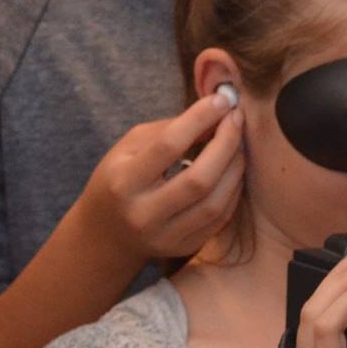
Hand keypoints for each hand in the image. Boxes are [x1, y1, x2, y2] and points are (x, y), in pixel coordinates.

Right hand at [79, 89, 243, 261]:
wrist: (107, 233)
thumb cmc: (119, 178)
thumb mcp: (130, 147)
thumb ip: (170, 129)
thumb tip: (216, 114)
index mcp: (124, 182)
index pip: (168, 146)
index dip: (199, 119)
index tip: (221, 100)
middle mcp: (144, 214)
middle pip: (199, 179)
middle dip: (226, 144)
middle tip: (237, 119)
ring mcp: (165, 236)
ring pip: (215, 203)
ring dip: (235, 168)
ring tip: (239, 143)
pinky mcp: (184, 247)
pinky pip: (219, 218)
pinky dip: (233, 190)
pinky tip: (234, 170)